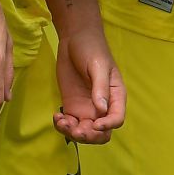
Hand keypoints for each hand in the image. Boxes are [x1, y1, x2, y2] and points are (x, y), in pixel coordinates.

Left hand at [54, 27, 125, 143]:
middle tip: (75, 129)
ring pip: (84, 131)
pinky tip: (56, 116)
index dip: (108, 126)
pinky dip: (62, 126)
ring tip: (62, 122)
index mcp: (115, 95)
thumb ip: (100, 87)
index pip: (117, 119)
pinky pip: (70, 124)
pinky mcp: (72, 106)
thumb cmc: (91, 48)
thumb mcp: (97, 66)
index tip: (95, 124)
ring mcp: (87, 107)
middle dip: (89, 136)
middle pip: (101, 132)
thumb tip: (102, 109)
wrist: (75, 38)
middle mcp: (103, 106)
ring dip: (73, 133)